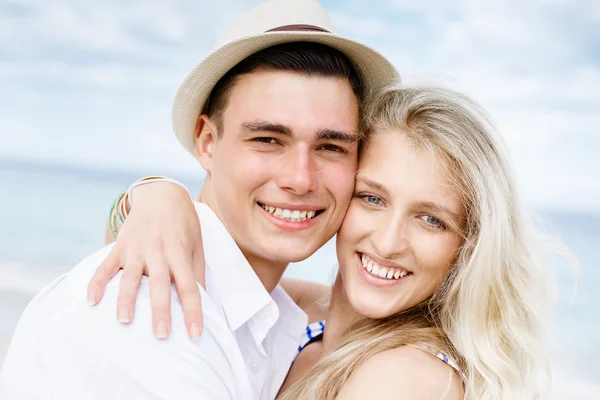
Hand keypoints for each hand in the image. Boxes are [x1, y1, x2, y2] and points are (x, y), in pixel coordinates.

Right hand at [87, 181, 204, 339]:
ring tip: (125, 321)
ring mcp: (137, 249)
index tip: (195, 333)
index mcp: (180, 253)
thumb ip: (196, 271)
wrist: (161, 194)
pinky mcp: (120, 246)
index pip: (189, 286)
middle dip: (160, 310)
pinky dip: (97, 283)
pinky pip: (106, 266)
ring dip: (127, 299)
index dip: (193, 310)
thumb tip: (201, 299)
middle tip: (161, 334)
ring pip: (131, 277)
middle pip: (160, 284)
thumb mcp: (196, 244)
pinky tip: (92, 300)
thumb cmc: (183, 224)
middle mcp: (158, 252)